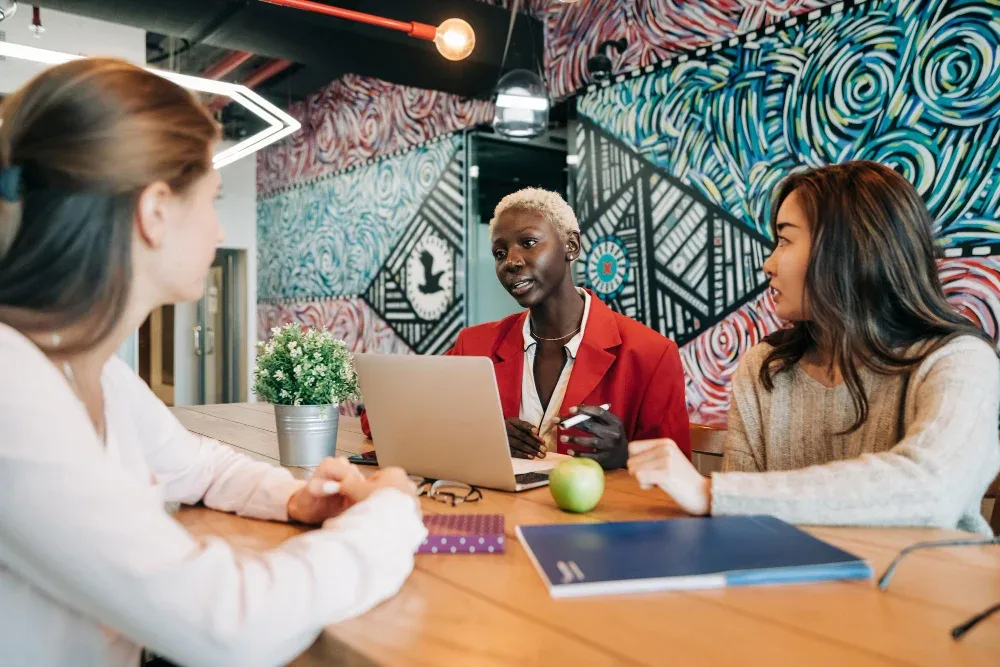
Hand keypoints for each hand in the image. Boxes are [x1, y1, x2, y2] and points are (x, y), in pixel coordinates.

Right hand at [287, 460, 418, 524]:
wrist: (392, 521)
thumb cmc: (373, 502)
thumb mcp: (355, 490)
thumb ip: (346, 484)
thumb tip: (334, 482)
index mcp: (395, 473)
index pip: (377, 478)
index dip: (366, 489)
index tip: (360, 499)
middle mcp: (409, 485)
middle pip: (387, 491)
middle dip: (378, 499)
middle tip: (367, 511)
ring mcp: (415, 501)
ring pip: (396, 505)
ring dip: (387, 511)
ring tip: (376, 522)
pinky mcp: (418, 517)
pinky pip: (403, 518)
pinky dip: (395, 523)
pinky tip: (386, 529)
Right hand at [505, 418, 545, 458]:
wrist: (499, 434)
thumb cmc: (514, 429)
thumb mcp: (519, 424)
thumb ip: (527, 427)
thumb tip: (537, 432)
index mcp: (512, 422)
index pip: (521, 424)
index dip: (529, 428)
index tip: (537, 431)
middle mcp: (506, 430)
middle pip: (522, 436)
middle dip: (534, 443)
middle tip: (544, 449)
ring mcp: (504, 440)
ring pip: (519, 445)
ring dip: (531, 450)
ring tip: (541, 454)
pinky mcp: (504, 448)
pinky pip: (514, 452)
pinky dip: (523, 455)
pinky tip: (532, 457)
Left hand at [559, 405, 626, 468]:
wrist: (624, 455)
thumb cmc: (611, 435)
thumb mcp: (608, 424)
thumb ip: (594, 418)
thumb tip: (572, 411)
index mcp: (614, 422)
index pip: (599, 412)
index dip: (584, 410)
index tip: (570, 410)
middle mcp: (613, 433)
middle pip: (592, 427)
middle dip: (574, 424)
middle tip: (561, 424)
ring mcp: (609, 447)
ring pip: (590, 442)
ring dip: (575, 439)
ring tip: (562, 438)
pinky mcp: (605, 459)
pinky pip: (590, 456)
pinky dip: (579, 453)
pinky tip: (569, 451)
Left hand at [627, 439, 710, 514]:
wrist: (704, 494)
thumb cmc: (683, 481)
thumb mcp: (668, 461)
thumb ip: (651, 457)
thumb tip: (628, 461)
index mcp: (665, 442)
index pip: (632, 448)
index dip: (637, 462)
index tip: (651, 469)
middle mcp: (665, 448)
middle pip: (631, 461)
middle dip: (640, 473)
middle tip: (658, 478)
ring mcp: (666, 459)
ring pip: (634, 470)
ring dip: (643, 481)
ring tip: (661, 482)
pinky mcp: (666, 473)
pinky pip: (640, 478)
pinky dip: (646, 486)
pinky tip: (660, 486)